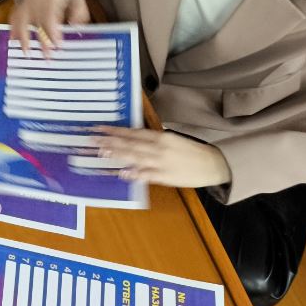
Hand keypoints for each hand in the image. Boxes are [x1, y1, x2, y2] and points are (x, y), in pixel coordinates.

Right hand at [9, 0, 88, 56]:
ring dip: (23, 38)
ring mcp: (26, 4)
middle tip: (47, 56)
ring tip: (26, 53)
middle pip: (36, 23)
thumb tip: (76, 29)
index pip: (50, 17)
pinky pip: (13, 18)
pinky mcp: (20, 7)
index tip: (58, 46)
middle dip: (41, 41)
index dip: (53, 32)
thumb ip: (79, 14)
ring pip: (21, 22)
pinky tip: (13, 40)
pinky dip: (12, 29)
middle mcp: (36, 2)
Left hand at [94, 127, 231, 187]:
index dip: (115, 131)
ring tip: (102, 152)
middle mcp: (158, 147)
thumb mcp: (171, 139)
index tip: (99, 129)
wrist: (212, 164)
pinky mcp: (165, 176)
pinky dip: (135, 174)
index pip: (132, 132)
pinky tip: (122, 173)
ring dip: (118, 154)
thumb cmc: (190, 151)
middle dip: (110, 142)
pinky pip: (147, 175)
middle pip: (130, 144)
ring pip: (135, 157)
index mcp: (160, 137)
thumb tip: (132, 138)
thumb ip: (152, 139)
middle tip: (92, 140)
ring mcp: (161, 162)